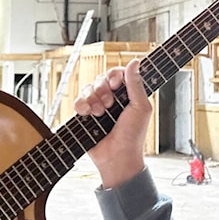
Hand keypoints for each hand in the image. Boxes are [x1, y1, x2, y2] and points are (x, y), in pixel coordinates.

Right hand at [73, 58, 151, 187]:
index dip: (114, 75)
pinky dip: (81, 104)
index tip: (116, 85)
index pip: (117, 73)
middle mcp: (112, 98)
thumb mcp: (140, 108)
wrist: (116, 157)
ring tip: (100, 113)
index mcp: (127, 94)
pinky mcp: (85, 115)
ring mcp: (97, 106)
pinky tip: (87, 113)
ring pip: (88, 88)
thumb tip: (135, 62)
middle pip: (101, 78)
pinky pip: (78, 100)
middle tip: (109, 105)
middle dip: (103, 90)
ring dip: (93, 99)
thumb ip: (136, 85)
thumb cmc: (133, 136)